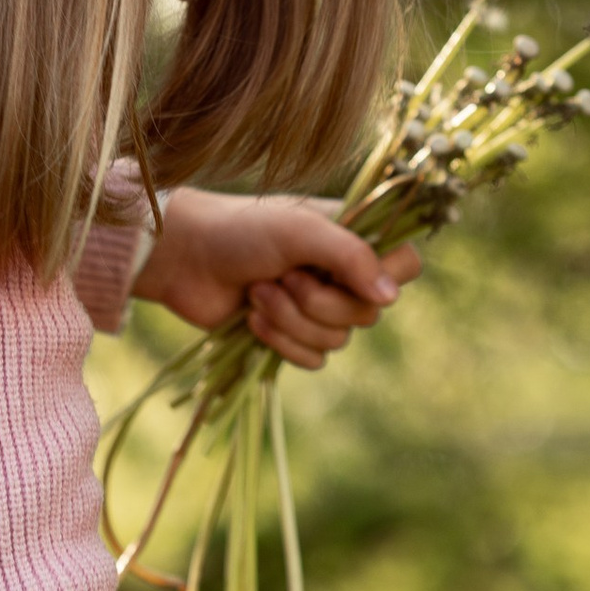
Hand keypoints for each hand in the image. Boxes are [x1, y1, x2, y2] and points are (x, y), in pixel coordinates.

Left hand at [137, 188, 421, 374]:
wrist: (184, 260)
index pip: (406, 265)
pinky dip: (281, 342)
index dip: (387, 277)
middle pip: (369, 313)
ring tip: (258, 291)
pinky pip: (312, 360)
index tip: (351, 274)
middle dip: (319, 302)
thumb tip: (389, 297)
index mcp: (353, 238)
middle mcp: (341, 274)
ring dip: (291, 320)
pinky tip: (252, 318)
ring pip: (336, 341)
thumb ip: (350, 256)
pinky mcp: (292, 336)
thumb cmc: (241, 230)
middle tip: (284, 276)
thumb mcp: (300, 231)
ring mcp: (317, 308)